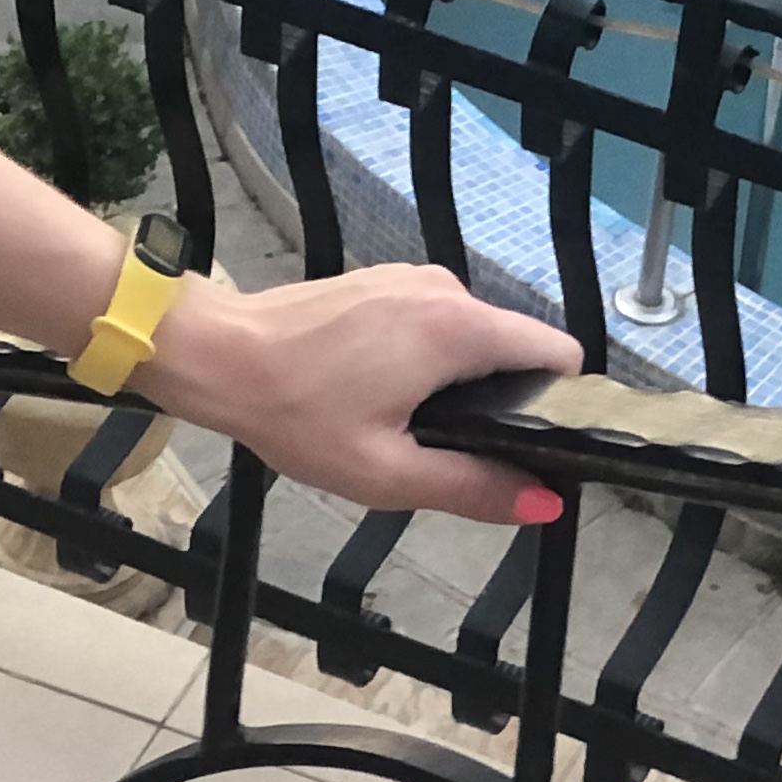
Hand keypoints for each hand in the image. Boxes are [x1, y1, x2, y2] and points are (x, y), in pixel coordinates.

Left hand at [141, 265, 581, 526]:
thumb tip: (546, 502)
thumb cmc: (297, 414)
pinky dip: (428, 361)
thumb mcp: (387, 473)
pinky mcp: (381, 282)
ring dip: (460, 384)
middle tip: (458, 455)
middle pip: (513, 347)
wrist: (219, 355)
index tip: (541, 447)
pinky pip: (434, 324)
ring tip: (412, 430)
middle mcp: (443, 289)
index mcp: (457, 328)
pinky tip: (385, 397)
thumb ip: (474, 487)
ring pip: (471, 338)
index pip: (556, 351)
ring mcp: (409, 279)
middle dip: (503, 402)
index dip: (562, 403)